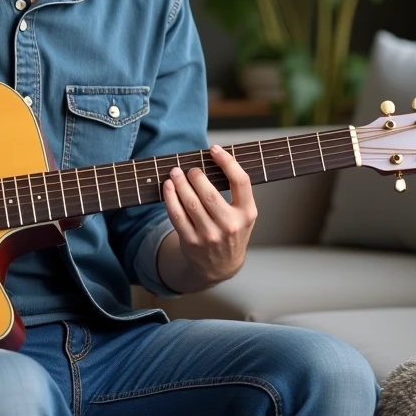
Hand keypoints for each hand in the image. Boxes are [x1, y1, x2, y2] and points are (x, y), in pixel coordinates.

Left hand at [161, 143, 257, 284]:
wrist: (221, 266)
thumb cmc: (231, 232)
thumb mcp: (243, 214)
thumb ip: (235, 192)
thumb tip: (213, 157)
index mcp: (247, 213)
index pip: (241, 181)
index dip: (227, 162)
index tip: (214, 149)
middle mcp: (230, 225)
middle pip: (209, 193)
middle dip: (195, 175)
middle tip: (189, 169)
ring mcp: (210, 235)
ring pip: (191, 203)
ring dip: (179, 184)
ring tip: (175, 173)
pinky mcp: (191, 242)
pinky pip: (177, 216)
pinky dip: (170, 198)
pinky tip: (168, 187)